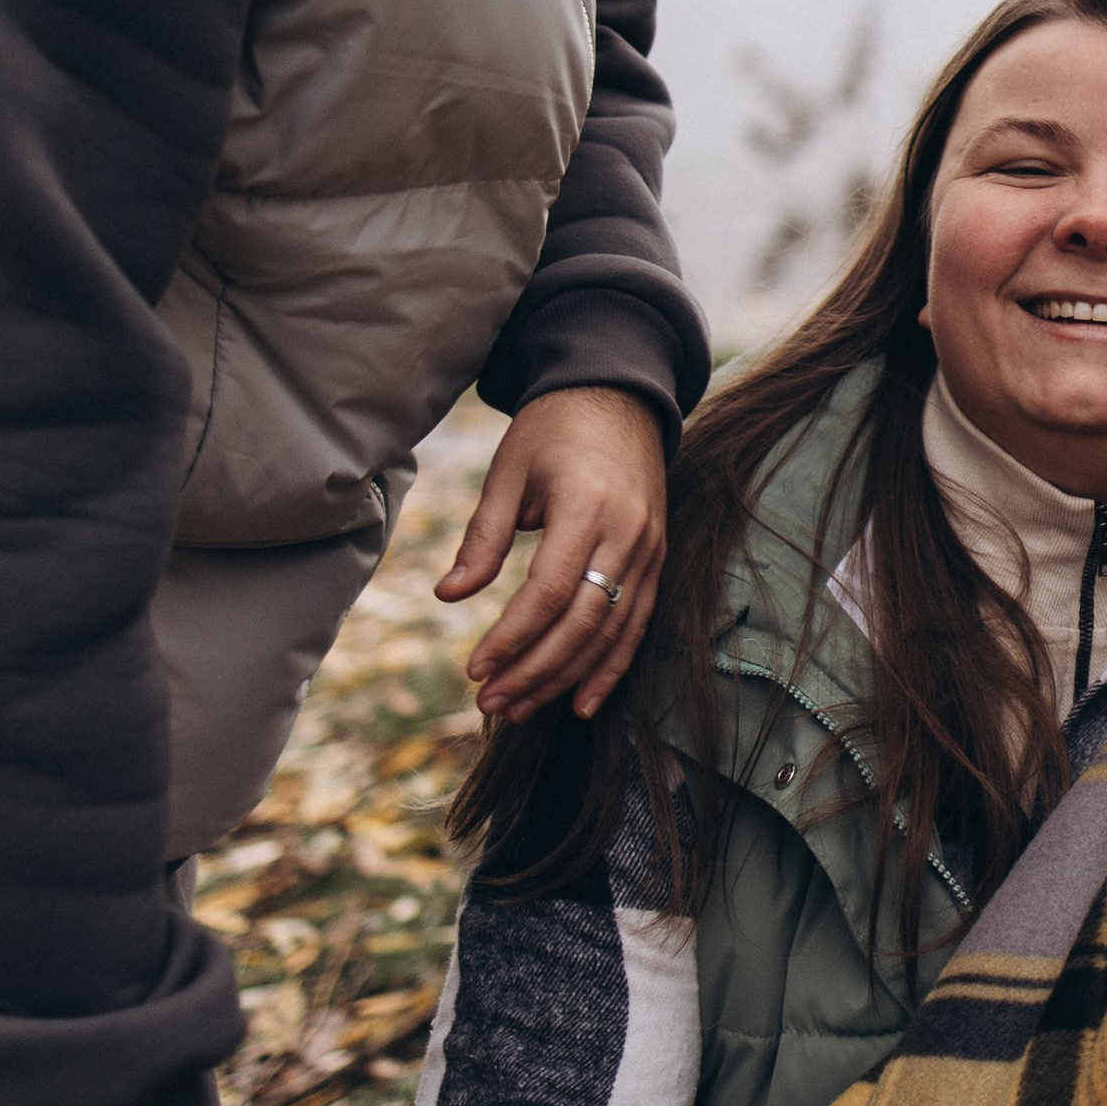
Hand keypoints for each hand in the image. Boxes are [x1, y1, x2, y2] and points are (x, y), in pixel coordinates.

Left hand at [442, 385, 667, 721]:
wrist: (618, 396)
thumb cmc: (553, 430)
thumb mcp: (508, 472)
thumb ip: (483, 537)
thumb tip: (450, 596)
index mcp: (586, 507)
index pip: (549, 591)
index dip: (512, 638)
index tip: (476, 669)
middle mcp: (627, 534)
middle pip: (583, 622)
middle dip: (535, 671)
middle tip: (491, 705)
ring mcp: (649, 549)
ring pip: (612, 632)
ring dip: (566, 678)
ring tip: (521, 709)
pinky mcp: (656, 559)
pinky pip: (637, 624)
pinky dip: (611, 667)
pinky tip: (582, 702)